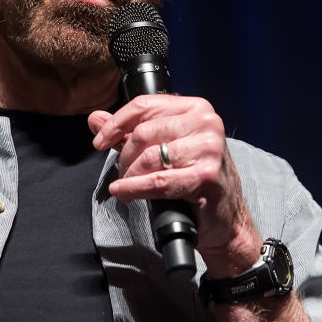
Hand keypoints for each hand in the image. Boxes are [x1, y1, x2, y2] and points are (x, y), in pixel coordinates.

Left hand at [88, 94, 262, 276]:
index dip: (116, 123)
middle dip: (124, 155)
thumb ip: (129, 131)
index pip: (145, 105)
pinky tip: (124, 192)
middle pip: (144, 132)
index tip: (99, 141)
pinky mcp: (206, 176)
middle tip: (122, 171)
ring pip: (149, 157)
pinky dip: (134, 188)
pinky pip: (157, 181)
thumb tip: (95, 119)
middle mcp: (206, 123)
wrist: (226, 217)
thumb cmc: (196, 178)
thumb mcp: (164, 147)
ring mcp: (208, 149)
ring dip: (129, 175)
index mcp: (196, 108)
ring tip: (126, 185)